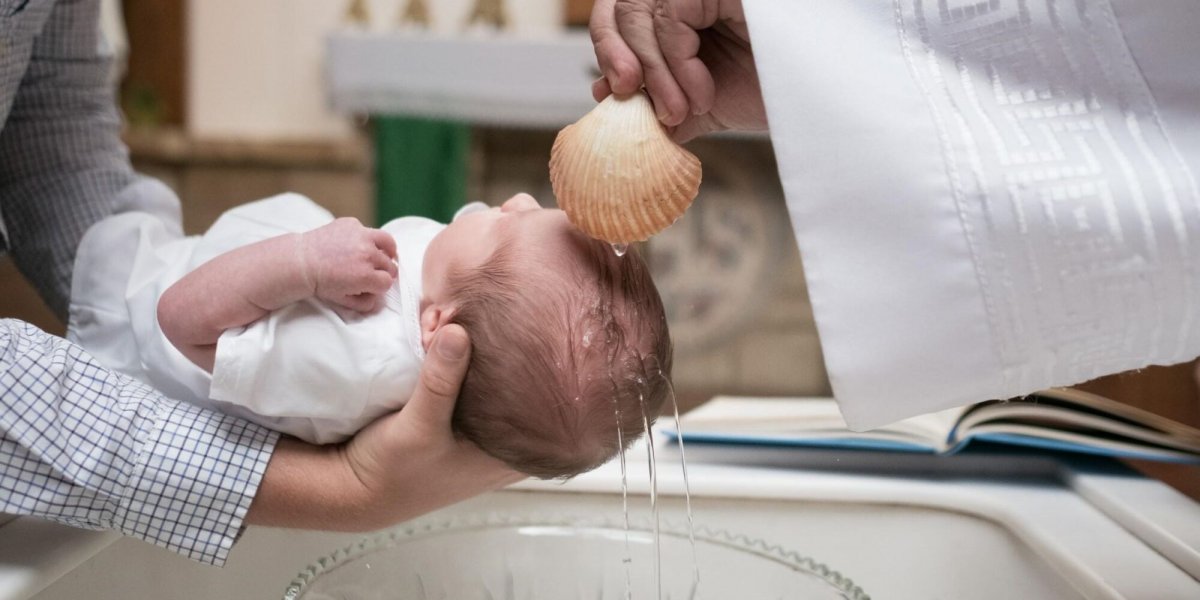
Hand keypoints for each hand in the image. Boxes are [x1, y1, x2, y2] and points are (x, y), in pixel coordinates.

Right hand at [247, 325, 523, 530]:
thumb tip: (459, 331)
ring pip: (495, 383)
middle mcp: (502, 443)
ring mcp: (480, 431)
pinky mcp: (457, 418)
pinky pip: (470, 382)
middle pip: (523, 389)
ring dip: (483, 355)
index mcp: (510, 455)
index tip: (538, 335)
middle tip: (509, 318)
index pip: (547, 408)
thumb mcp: (419, 426)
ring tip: (480, 319)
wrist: (354, 488)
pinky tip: (457, 334)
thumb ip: (441, 382)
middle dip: (513, 355)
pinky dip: (463, 361)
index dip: (546, 373)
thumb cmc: (394, 471)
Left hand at [300, 218, 397, 312]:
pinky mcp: (352, 224)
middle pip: (389, 265)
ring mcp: (361, 236)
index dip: (380, 286)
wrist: (301, 262)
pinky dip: (366, 238)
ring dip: (387, 251)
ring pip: (388, 243)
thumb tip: (378, 298)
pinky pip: (368, 231)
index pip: (388, 282)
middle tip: (373, 273)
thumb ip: (365, 303)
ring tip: (382, 255)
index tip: (373, 285)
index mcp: (366, 276)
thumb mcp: (343, 300)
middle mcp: (367, 254)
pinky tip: (357, 244)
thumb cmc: (321, 283)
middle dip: (382, 271)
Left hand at [590, 0, 766, 141]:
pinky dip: (676, 63)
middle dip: (617, 57)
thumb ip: (657, 100)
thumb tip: (603, 96)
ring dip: (654, 73)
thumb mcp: (702, 102)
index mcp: (683, 9)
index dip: (607, 49)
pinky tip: (703, 92)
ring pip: (641, 13)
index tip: (613, 93)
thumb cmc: (771, 92)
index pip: (619, 11)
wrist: (821, 101)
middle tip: (629, 99)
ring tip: (682, 110)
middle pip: (621, 5)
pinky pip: (671, 17)